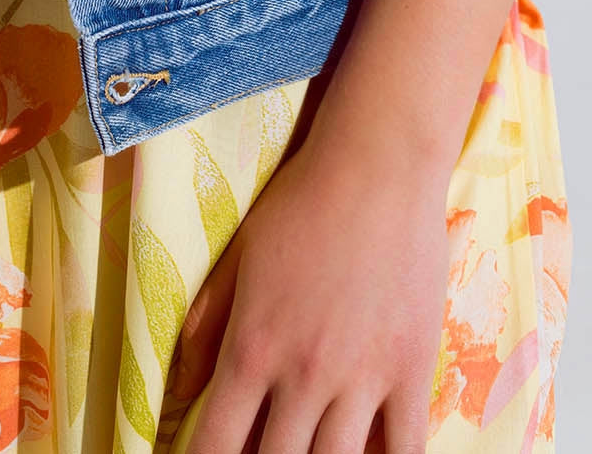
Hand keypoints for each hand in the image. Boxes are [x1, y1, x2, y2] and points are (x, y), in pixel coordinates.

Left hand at [172, 129, 451, 453]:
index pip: (215, 445)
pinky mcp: (412, 371)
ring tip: (307, 453)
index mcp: (252, 348)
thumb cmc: (300, 203)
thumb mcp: (237, 257)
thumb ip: (205, 326)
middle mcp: (304, 375)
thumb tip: (179, 390)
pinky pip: (404, 452)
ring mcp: (361, 378)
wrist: (375, 167)